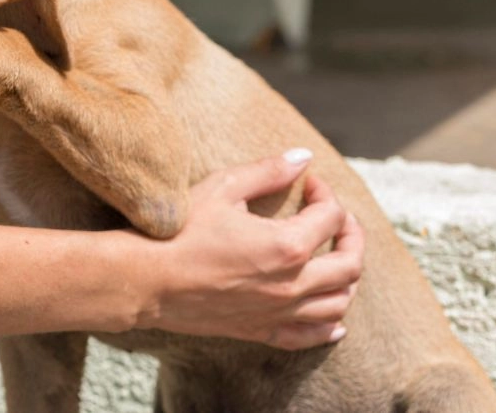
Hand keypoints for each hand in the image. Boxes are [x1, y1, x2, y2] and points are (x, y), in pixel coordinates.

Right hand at [133, 150, 364, 349]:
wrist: (144, 280)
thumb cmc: (178, 232)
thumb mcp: (222, 189)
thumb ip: (268, 171)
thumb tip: (303, 157)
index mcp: (287, 246)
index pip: (331, 217)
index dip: (325, 194)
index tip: (309, 184)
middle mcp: (292, 284)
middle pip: (350, 264)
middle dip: (351, 235)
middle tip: (337, 218)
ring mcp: (279, 312)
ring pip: (339, 303)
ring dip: (346, 279)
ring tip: (334, 259)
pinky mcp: (261, 330)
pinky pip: (311, 336)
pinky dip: (330, 327)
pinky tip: (334, 319)